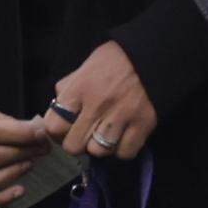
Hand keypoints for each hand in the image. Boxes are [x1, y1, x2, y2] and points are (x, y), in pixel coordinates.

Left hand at [47, 39, 156, 160]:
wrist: (154, 54)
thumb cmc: (116, 59)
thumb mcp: (86, 65)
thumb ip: (70, 86)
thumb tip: (58, 106)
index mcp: (79, 89)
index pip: (53, 125)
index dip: (56, 130)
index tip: (64, 128)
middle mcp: (97, 106)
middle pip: (73, 146)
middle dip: (76, 142)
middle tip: (85, 134)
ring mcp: (120, 118)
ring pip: (98, 152)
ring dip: (100, 146)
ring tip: (105, 135)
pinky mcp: (142, 125)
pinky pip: (124, 153)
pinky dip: (122, 148)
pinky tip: (123, 137)